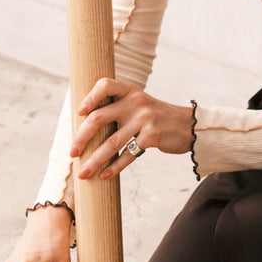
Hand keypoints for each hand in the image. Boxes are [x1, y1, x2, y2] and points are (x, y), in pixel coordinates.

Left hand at [70, 77, 193, 180]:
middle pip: (99, 118)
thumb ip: (118, 107)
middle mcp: (135, 102)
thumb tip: (85, 126)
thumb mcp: (139, 104)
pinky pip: (128, 154)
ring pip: (111, 142)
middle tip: (72, 152)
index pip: (105, 85)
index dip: (89, 98)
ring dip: (94, 160)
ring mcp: (144, 119)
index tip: (79, 113)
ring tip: (83, 172)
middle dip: (82, 137)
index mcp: (129, 91)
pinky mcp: (152, 136)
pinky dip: (114, 167)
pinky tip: (105, 175)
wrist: (189, 126)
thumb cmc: (156, 118)